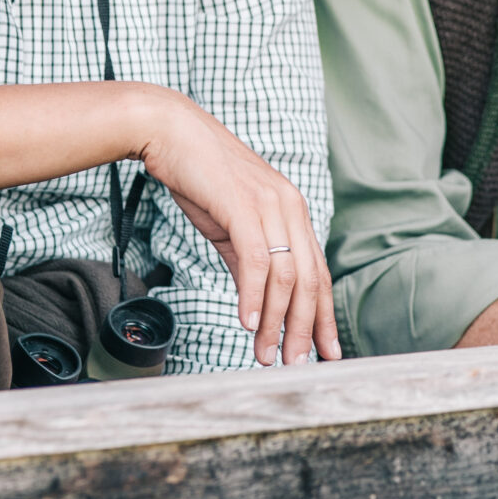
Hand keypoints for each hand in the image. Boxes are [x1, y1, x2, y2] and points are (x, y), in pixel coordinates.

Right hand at [128, 87, 339, 365]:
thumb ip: (248, 260)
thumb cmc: (199, 177)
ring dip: (276, 321)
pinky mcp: (242, 205)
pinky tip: (246, 321)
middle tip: (297, 364)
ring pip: (286, 276)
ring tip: (266, 353)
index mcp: (292, 211)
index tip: (327, 351)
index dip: (324, 315)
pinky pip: (256, 260)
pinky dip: (253, 295)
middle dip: (306, 329)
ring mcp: (269, 205)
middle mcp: (290, 207)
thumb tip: (257, 303)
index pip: (318, 273)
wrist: (170, 133)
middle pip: (309, 281)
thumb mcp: (231, 224)